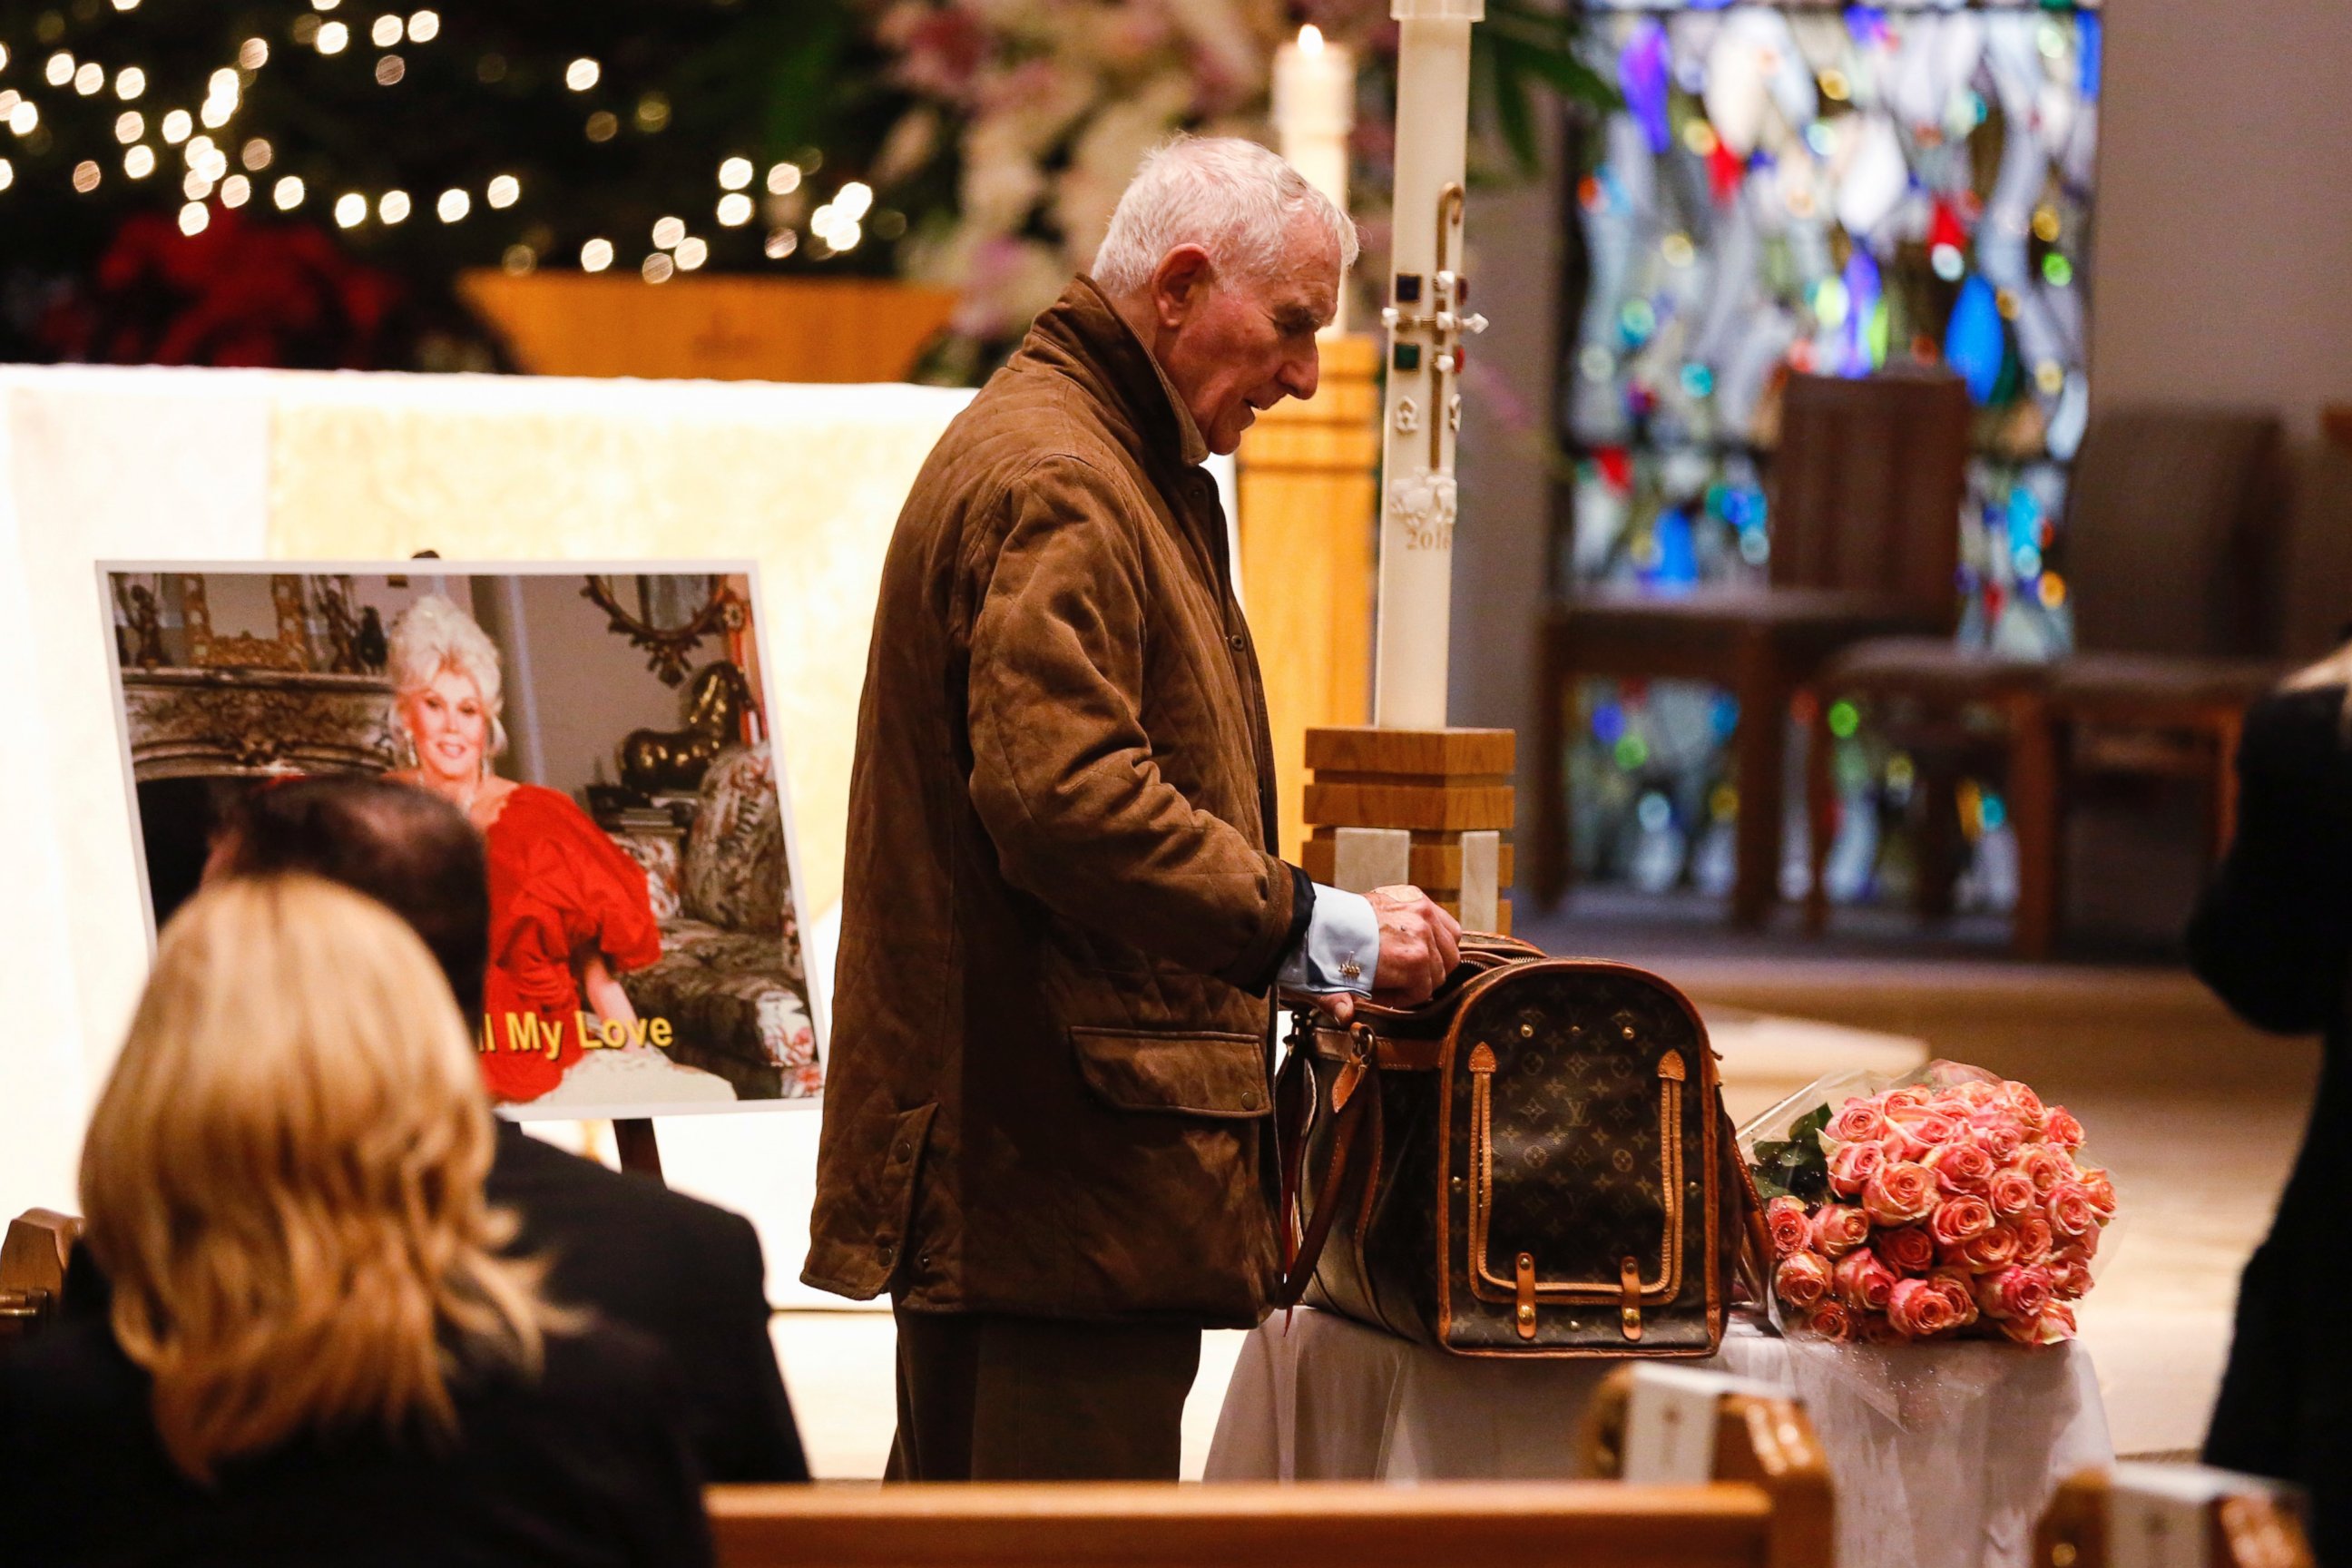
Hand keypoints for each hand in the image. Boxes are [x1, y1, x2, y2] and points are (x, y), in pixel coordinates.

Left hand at [1300, 886, 1459, 1023]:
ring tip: (1409, 962)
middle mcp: (1422, 934)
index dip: (1404, 998)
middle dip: (1421, 980)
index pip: (1425, 990)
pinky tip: (1420, 942)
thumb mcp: (1330, 986)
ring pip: (1450, 947)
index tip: (1386, 995)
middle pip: (1442, 970)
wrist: (1311, 916)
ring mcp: (1421, 912)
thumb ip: (1339, 1003)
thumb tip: (1346, 1016)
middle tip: (1397, 981)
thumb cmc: (1323, 952)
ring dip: (1435, 957)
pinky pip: (1447, 923)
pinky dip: (1440, 934)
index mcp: (1410, 960)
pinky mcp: (1416, 897)